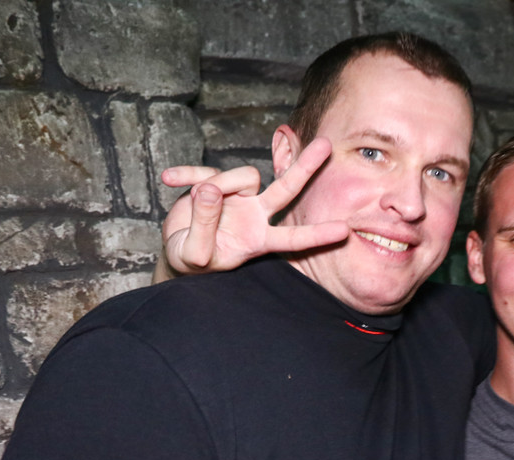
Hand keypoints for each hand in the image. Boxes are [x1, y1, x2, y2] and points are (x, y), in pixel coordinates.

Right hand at [158, 137, 349, 274]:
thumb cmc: (193, 260)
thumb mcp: (195, 253)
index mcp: (259, 240)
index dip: (317, 235)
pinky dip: (186, 174)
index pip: (293, 238)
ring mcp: (238, 197)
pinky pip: (204, 171)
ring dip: (219, 186)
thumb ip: (203, 225)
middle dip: (306, 166)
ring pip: (242, 176)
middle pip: (287, 188)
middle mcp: (255, 215)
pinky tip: (169, 180)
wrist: (177, 251)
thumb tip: (211, 190)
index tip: (344, 230)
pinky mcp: (215, 183)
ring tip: (195, 203)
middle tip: (327, 144)